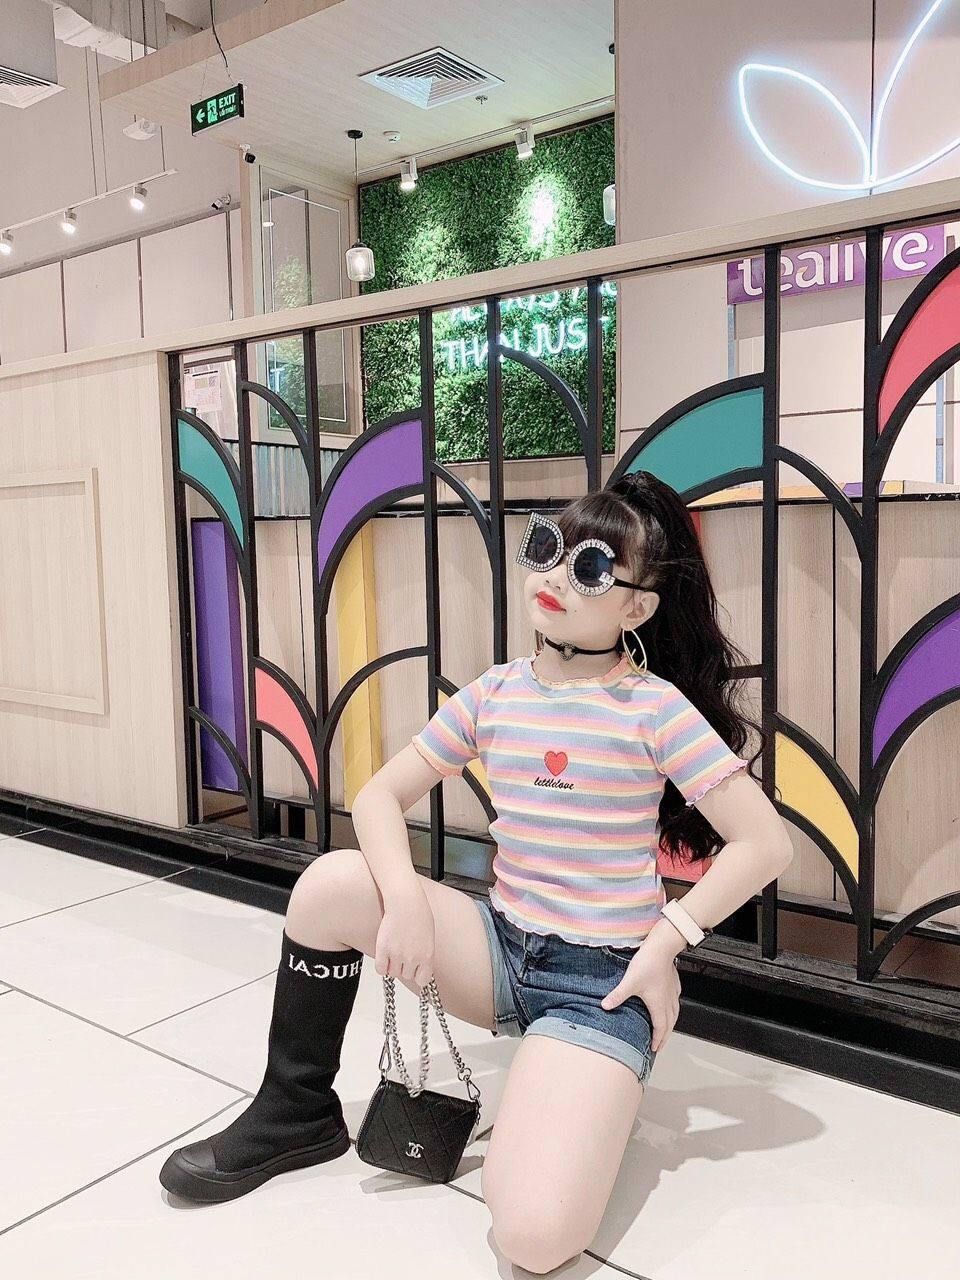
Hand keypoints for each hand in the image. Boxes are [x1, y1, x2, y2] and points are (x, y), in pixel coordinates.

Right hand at [374, 881, 435, 989]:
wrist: (405, 901)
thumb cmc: (419, 913)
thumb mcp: (429, 937)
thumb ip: (424, 954)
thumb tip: (418, 966)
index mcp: (427, 956)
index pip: (422, 980)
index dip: (417, 975)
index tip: (415, 970)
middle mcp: (413, 958)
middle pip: (406, 976)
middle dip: (404, 967)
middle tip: (403, 954)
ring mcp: (397, 954)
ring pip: (393, 973)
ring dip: (392, 965)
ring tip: (394, 951)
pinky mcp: (383, 949)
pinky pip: (381, 969)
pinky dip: (382, 966)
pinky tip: (384, 956)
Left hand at [600, 937, 681, 1052]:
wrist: (661, 947)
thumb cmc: (648, 964)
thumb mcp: (629, 982)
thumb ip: (617, 996)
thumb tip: (605, 1005)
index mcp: (659, 1005)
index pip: (660, 1028)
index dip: (657, 1040)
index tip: (654, 1048)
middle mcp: (668, 1001)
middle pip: (670, 1024)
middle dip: (665, 1036)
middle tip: (659, 1044)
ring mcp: (672, 992)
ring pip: (675, 1014)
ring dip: (670, 1024)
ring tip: (665, 1029)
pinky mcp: (673, 983)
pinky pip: (675, 1001)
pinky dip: (672, 1009)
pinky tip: (669, 1004)